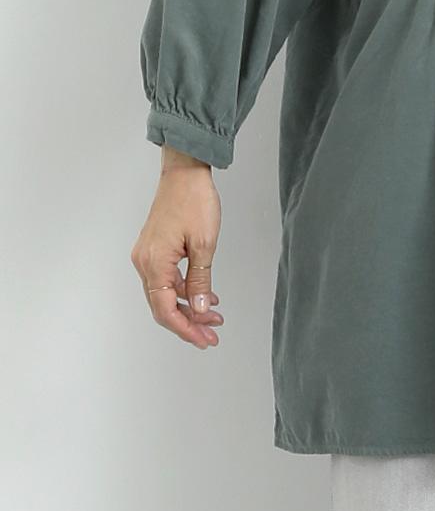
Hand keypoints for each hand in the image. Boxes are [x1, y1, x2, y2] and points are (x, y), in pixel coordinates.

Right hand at [130, 146, 225, 347]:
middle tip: (212, 334)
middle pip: (164, 306)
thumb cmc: (194, 200)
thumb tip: (201, 308)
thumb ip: (201, 279)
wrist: (184, 171)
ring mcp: (147, 256)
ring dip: (189, 306)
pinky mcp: (154, 248)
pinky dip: (185, 289)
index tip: (205, 339)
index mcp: (153, 264)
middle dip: (189, 322)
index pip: (165, 310)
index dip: (186, 328)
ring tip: (214, 316)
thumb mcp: (204, 243)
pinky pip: (167, 278)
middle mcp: (144, 263)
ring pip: (166, 293)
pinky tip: (205, 294)